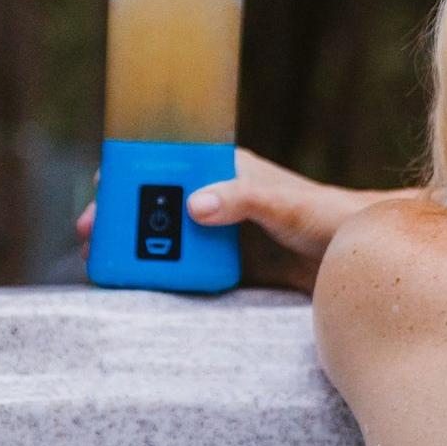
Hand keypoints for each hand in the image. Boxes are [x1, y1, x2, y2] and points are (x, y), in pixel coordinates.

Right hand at [77, 148, 409, 292]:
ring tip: (110, 264)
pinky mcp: (229, 261)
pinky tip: (145, 284)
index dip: (129, 172)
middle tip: (92, 236)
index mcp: (224, 169)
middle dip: (122, 216)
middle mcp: (217, 196)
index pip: (166, 161)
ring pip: (168, 235)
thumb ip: (241, 199)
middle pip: (157, 202)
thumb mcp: (279, 202)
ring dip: (140, 247)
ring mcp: (221, 230)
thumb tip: (195, 205)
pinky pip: (187, 264)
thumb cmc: (323, 214)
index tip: (101, 190)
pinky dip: (164, 272)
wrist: (354, 252)